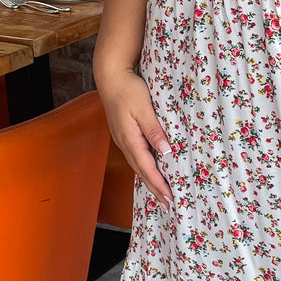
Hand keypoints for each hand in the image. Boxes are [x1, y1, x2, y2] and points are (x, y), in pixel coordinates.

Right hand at [96, 67, 173, 209]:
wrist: (110, 76)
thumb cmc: (128, 89)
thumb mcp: (144, 108)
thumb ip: (154, 131)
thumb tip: (166, 151)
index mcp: (130, 139)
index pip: (147, 167)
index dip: (159, 184)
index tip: (170, 197)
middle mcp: (125, 143)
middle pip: (141, 171)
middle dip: (155, 188)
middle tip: (168, 204)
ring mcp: (123, 139)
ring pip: (138, 165)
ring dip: (150, 180)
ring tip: (161, 193)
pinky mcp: (124, 134)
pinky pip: (136, 157)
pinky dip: (145, 168)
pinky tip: (151, 171)